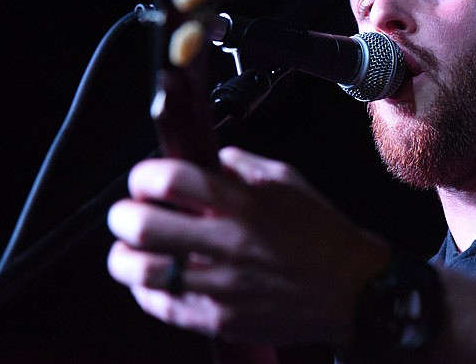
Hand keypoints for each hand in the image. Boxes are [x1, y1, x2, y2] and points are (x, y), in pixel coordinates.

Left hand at [107, 146, 390, 346]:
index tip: (145, 179)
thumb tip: (211, 157)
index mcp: (244, 203)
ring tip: (131, 250)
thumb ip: (243, 165)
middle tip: (128, 213)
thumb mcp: (289, 181)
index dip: (145, 174)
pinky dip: (147, 290)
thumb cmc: (323, 233)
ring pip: (141, 272)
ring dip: (123, 257)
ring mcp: (222, 285)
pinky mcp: (220, 319)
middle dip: (122, 215)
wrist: (352, 289)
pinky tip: (157, 278)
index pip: (171, 178)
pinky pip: (162, 306)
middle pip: (143, 225)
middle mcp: (228, 243)